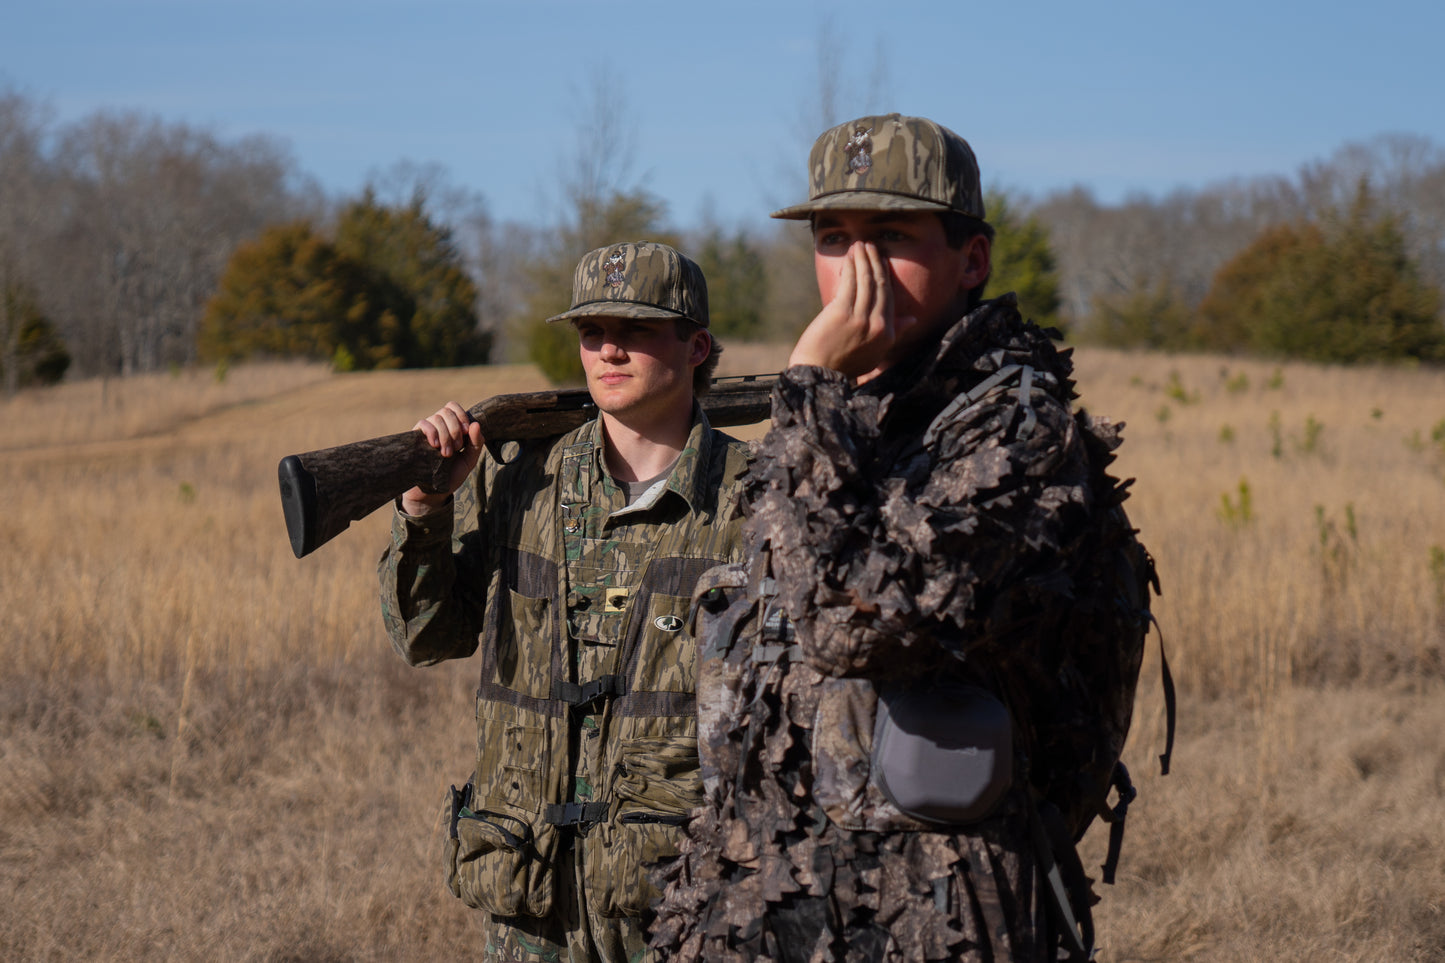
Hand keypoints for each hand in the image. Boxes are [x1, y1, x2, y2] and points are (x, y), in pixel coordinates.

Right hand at [400, 402, 484, 515]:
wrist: (433, 493)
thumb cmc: (451, 475)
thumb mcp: (469, 461)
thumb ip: (476, 444)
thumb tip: (476, 424)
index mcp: (452, 428)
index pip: (453, 407)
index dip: (461, 415)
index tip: (466, 432)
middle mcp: (438, 426)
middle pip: (446, 411)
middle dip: (455, 429)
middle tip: (457, 448)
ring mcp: (426, 431)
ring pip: (436, 417)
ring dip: (445, 435)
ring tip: (446, 454)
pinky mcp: (415, 438)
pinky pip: (422, 423)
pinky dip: (431, 431)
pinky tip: (434, 445)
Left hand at [788, 241, 916, 381]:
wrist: (818, 374)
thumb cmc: (844, 364)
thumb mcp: (875, 352)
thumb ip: (895, 333)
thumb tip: (912, 319)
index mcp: (887, 334)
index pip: (890, 297)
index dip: (886, 276)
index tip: (881, 260)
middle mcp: (877, 325)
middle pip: (880, 286)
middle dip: (876, 262)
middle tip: (871, 245)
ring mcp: (859, 319)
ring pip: (865, 281)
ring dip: (863, 259)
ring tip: (860, 245)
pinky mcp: (840, 313)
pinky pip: (849, 283)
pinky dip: (850, 267)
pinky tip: (849, 256)